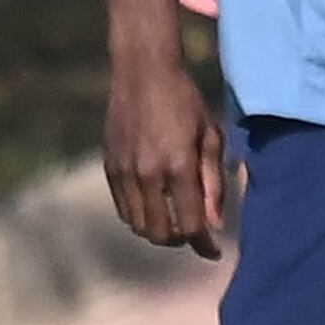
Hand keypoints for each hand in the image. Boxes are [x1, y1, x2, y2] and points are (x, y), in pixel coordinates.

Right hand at [103, 50, 231, 254]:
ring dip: (158, 230)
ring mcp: (124, 171)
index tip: (215, 252)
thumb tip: (215, 224)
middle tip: (193, 231)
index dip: (205, 246)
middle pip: (160, 232)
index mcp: (178, 165)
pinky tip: (154, 204)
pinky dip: (139, 216)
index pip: (191, 224)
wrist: (143, 72)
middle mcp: (147, 173)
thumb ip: (213, 183)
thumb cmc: (186, 102)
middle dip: (180, 240)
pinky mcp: (109, 166)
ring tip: (174, 219)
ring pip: (138, 225)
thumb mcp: (210, 137)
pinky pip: (123, 208)